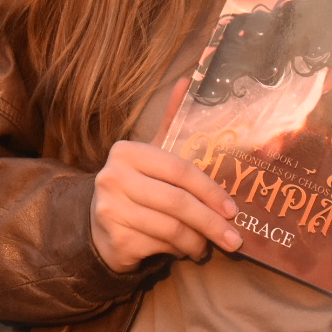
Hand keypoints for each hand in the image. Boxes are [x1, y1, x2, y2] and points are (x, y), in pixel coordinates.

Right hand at [89, 78, 243, 271]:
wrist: (98, 226)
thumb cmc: (137, 186)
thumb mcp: (153, 155)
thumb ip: (171, 122)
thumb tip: (188, 80)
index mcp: (127, 152)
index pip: (179, 170)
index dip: (210, 190)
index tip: (233, 209)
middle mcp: (113, 178)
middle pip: (178, 202)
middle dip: (211, 223)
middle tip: (233, 238)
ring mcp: (110, 211)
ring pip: (171, 229)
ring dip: (197, 241)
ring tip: (208, 245)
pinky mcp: (114, 241)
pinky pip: (159, 247)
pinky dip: (178, 251)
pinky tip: (184, 249)